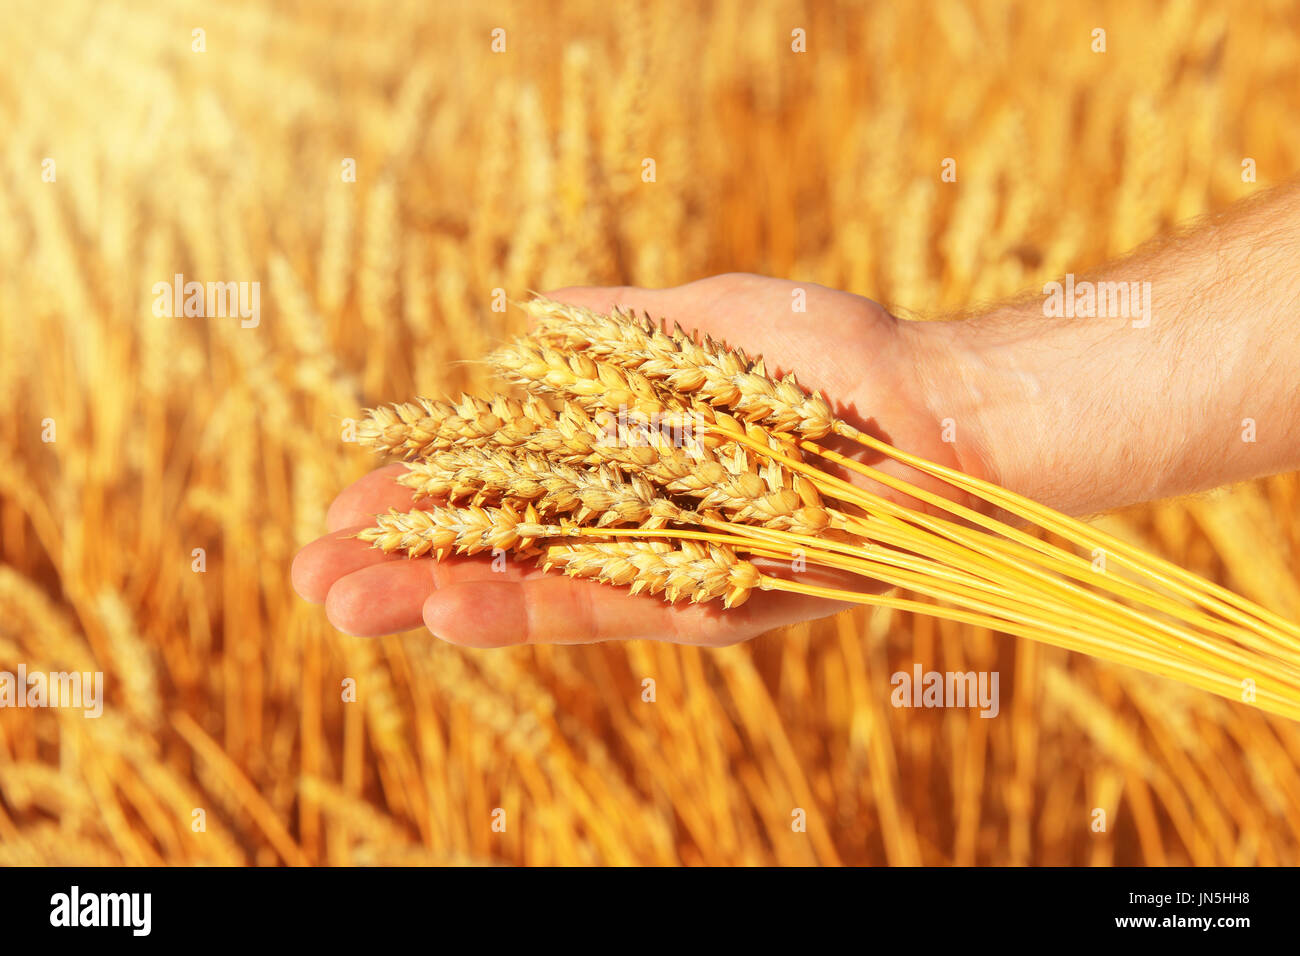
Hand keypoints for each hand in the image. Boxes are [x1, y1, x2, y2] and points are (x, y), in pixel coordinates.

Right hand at [291, 273, 984, 645]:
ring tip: (351, 607)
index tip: (346, 502)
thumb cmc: (830, 355)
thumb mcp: (709, 319)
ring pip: (544, 590)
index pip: (505, 487)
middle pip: (508, 550)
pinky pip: (621, 607)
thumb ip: (623, 328)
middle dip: (409, 565)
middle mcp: (638, 525)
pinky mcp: (722, 602)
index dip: (427, 499)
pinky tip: (455, 610)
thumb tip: (533, 316)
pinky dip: (537, 607)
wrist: (939, 409)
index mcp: (625, 465)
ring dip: (445, 601)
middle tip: (312, 580)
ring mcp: (676, 569)